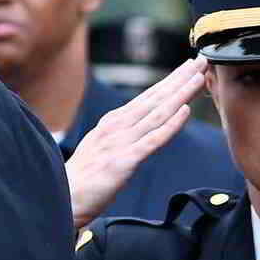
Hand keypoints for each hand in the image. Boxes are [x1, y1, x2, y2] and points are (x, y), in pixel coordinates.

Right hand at [65, 57, 208, 229]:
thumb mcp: (103, 150)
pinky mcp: (125, 160)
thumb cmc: (81, 179)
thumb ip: (121, 137)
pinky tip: (185, 111)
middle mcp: (118, 126)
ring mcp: (121, 142)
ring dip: (180, 93)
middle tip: (201, 60)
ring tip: (198, 77)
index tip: (189, 67)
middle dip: (180, 78)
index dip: (170, 81)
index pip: (148, 97)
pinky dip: (171, 124)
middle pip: (156, 98)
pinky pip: (153, 139)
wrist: (59, 199)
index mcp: (113, 122)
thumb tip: (138, 129)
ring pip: (158, 113)